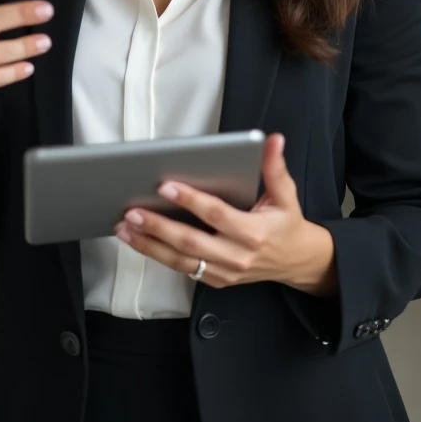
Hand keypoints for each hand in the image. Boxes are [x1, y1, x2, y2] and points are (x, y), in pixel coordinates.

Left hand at [114, 133, 336, 295]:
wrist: (296, 262)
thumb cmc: (286, 224)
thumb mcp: (286, 195)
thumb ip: (275, 168)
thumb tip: (272, 140)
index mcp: (253, 233)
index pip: (216, 214)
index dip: (190, 200)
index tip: (165, 186)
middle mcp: (237, 256)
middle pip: (190, 242)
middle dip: (158, 227)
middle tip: (132, 211)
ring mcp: (224, 272)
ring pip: (180, 260)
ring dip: (149, 245)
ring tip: (124, 227)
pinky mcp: (215, 280)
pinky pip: (182, 269)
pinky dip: (157, 255)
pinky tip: (137, 241)